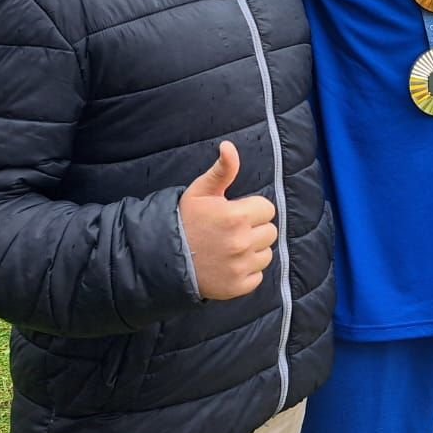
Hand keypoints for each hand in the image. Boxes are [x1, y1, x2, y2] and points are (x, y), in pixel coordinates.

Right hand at [179, 143, 277, 300]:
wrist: (162, 258)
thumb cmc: (183, 220)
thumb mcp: (200, 191)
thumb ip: (222, 169)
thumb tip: (229, 146)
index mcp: (236, 216)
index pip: (267, 209)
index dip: (252, 209)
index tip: (235, 213)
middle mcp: (242, 242)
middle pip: (270, 231)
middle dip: (254, 228)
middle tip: (231, 230)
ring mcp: (241, 266)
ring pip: (266, 254)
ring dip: (253, 250)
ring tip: (229, 247)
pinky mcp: (238, 286)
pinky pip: (258, 276)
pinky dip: (247, 271)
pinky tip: (228, 265)